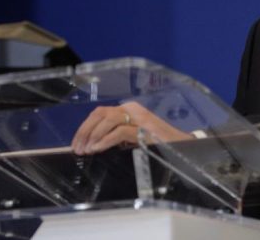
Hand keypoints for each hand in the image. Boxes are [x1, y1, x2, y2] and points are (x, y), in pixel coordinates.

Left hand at [71, 101, 194, 154]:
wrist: (183, 147)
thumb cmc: (157, 144)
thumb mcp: (132, 138)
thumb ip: (116, 136)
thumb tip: (90, 145)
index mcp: (129, 110)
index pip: (99, 113)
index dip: (84, 127)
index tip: (76, 144)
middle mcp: (133, 110)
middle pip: (100, 113)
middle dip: (85, 131)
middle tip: (78, 149)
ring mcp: (140, 118)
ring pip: (108, 119)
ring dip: (93, 135)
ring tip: (87, 150)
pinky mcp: (145, 130)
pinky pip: (120, 131)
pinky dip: (105, 140)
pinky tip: (98, 149)